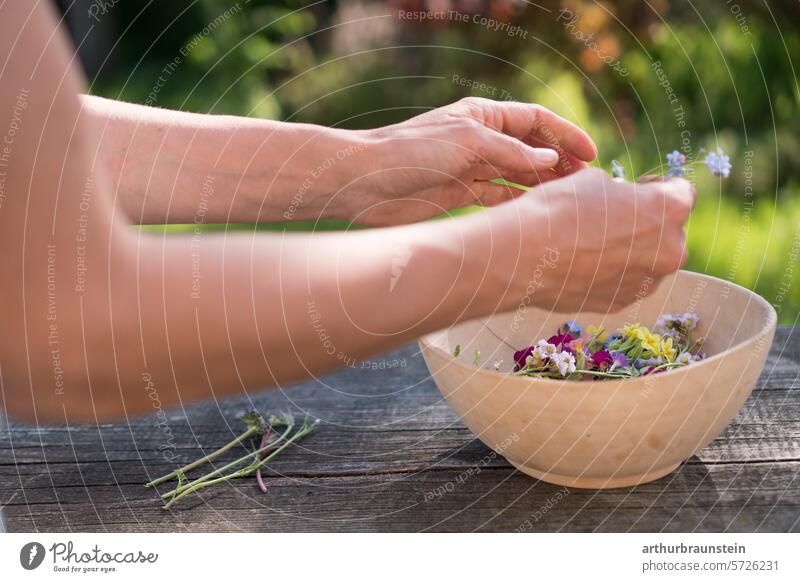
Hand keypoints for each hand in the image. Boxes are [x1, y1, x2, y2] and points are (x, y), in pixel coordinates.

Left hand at [340, 97, 596, 225]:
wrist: (365, 182)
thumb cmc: (411, 152)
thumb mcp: (467, 142)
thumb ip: (512, 151)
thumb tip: (551, 158)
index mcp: (483, 117)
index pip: (535, 120)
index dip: (565, 134)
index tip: (592, 153)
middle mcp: (479, 140)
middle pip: (530, 147)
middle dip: (560, 161)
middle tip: (587, 181)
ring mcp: (471, 168)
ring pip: (517, 174)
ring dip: (543, 183)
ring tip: (570, 197)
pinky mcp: (460, 194)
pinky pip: (498, 196)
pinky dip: (519, 201)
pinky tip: (538, 211)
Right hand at [479, 168, 695, 313]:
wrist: (525, 256)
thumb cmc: (560, 209)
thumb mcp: (595, 181)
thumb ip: (622, 193)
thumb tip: (623, 204)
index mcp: (672, 209)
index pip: (681, 192)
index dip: (654, 188)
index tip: (632, 191)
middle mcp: (671, 249)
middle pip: (669, 231)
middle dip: (646, 224)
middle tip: (609, 218)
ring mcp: (648, 282)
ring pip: (648, 260)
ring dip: (630, 251)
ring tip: (591, 244)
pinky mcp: (624, 302)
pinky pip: (626, 282)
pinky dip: (612, 273)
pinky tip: (582, 263)